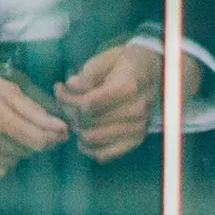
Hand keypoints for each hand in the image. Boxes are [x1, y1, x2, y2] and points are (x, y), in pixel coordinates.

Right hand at [0, 62, 69, 177]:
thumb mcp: (5, 88)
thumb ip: (34, 110)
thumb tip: (61, 128)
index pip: (39, 140)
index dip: (53, 136)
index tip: (57, 129)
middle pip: (29, 152)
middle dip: (34, 139)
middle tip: (24, 123)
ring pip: (14, 161)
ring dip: (17, 149)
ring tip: (3, 131)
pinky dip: (1, 158)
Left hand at [55, 40, 183, 161]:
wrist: (152, 70)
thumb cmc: (123, 64)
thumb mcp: (103, 60)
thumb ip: (86, 74)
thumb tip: (72, 85)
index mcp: (129, 87)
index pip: (88, 104)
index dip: (69, 99)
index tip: (62, 89)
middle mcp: (137, 109)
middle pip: (88, 122)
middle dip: (70, 112)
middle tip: (66, 102)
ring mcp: (139, 126)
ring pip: (93, 138)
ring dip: (78, 129)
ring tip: (75, 117)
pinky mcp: (137, 139)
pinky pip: (106, 154)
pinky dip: (91, 149)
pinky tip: (85, 136)